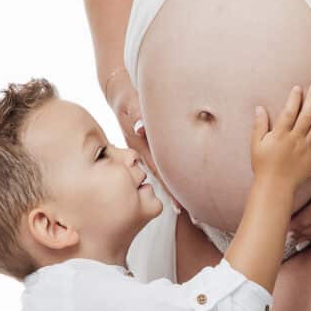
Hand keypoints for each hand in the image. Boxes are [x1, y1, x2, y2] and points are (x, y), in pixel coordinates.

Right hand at [103, 67, 182, 212]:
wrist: (118, 93)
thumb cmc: (127, 96)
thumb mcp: (129, 102)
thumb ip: (136, 112)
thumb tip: (141, 127)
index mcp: (139, 145)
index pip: (158, 170)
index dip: (170, 188)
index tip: (181, 206)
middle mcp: (141, 152)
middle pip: (161, 179)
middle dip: (174, 197)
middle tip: (191, 217)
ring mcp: (143, 152)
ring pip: (160, 175)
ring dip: (172, 192)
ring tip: (189, 213)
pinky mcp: (145, 149)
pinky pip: (158, 167)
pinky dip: (168, 181)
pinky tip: (177, 193)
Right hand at [251, 83, 310, 186]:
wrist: (275, 187)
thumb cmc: (263, 166)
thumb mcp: (256, 144)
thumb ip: (259, 125)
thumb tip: (259, 108)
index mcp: (281, 135)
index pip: (290, 112)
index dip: (295, 99)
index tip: (298, 88)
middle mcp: (296, 139)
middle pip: (307, 115)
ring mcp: (307, 148)